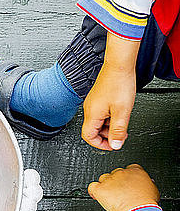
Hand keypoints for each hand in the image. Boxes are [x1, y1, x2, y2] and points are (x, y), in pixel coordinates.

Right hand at [81, 32, 139, 150]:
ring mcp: (92, 103)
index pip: (88, 137)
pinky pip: (100, 113)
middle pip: (93, 130)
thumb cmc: (119, 84)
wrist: (119, 65)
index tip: (112, 145)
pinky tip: (119, 112)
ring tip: (122, 122)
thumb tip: (116, 145)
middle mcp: (89, 109)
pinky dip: (109, 117)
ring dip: (109, 126)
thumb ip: (118, 131)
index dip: (100, 144)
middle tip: (121, 135)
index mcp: (92, 115)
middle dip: (107, 135)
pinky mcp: (97, 98)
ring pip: (98, 122)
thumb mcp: (122, 112)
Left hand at [88, 164, 159, 210]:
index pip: (128, 168)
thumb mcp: (153, 190)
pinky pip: (92, 187)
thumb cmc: (147, 203)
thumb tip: (146, 184)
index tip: (126, 184)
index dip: (126, 177)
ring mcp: (109, 180)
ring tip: (110, 197)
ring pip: (103, 179)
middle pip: (114, 174)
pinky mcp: (100, 188)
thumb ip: (147, 184)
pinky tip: (97, 196)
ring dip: (105, 186)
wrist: (138, 210)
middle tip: (119, 193)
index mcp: (135, 171)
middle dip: (115, 183)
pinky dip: (94, 191)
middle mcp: (121, 173)